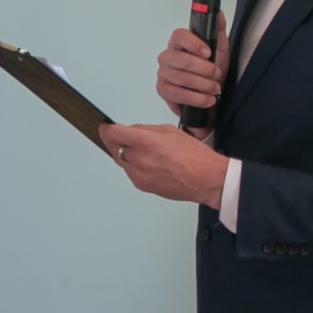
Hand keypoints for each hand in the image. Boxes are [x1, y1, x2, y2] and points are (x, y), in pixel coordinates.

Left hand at [100, 123, 229, 209]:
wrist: (207, 180)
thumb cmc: (195, 157)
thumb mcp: (171, 132)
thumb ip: (146, 130)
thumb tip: (131, 131)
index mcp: (149, 143)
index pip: (115, 134)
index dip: (107, 129)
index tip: (105, 127)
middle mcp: (141, 161)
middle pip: (114, 147)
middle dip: (114, 139)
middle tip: (117, 135)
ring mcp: (140, 176)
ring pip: (120, 160)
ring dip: (122, 152)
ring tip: (136, 148)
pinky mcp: (142, 186)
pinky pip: (129, 172)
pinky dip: (131, 164)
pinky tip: (144, 161)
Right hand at [155, 17, 227, 131]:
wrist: (211, 92)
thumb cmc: (212, 68)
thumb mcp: (220, 48)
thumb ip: (217, 29)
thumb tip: (217, 14)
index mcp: (179, 43)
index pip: (179, 36)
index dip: (193, 44)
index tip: (208, 53)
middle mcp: (167, 56)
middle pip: (180, 60)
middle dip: (203, 69)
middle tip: (216, 74)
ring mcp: (163, 73)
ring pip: (181, 78)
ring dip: (202, 85)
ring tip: (215, 88)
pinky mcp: (163, 90)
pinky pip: (177, 94)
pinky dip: (195, 98)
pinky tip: (207, 99)